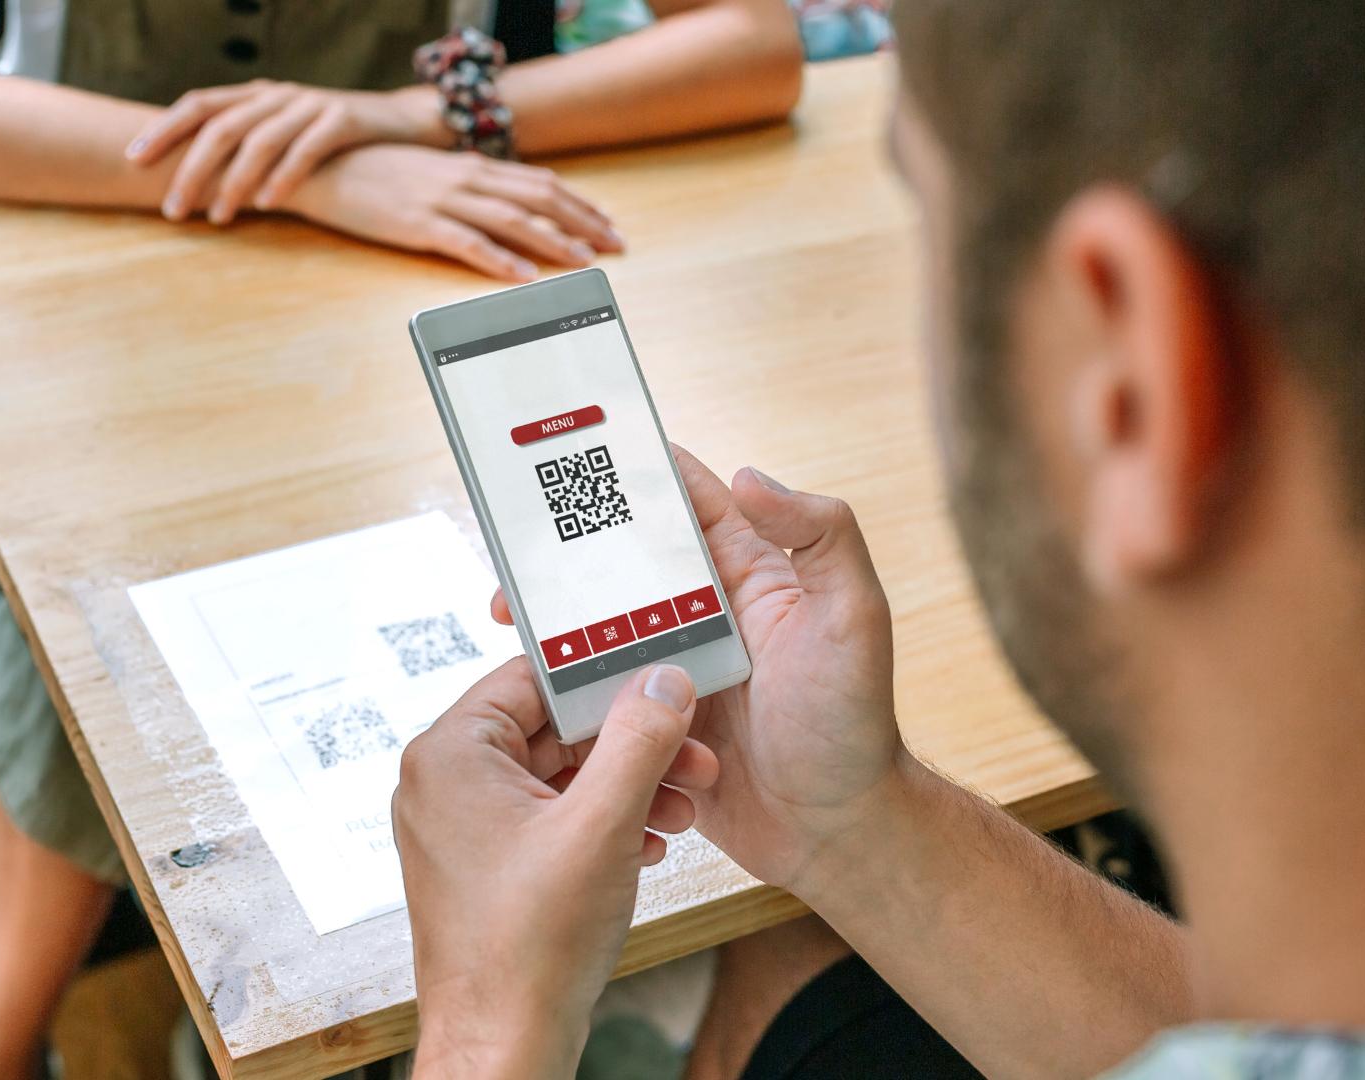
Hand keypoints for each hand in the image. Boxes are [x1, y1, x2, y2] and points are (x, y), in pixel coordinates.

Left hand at [127, 81, 443, 221]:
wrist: (400, 124)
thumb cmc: (332, 140)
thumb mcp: (283, 133)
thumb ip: (245, 146)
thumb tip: (193, 180)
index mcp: (255, 95)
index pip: (198, 105)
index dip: (163, 129)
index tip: (132, 160)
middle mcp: (276, 95)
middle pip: (221, 127)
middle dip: (191, 169)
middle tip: (173, 211)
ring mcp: (309, 105)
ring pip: (260, 140)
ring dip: (234, 182)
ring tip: (220, 218)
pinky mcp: (343, 120)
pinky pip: (307, 149)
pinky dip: (285, 177)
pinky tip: (268, 204)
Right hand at [275, 144, 621, 280]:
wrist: (323, 166)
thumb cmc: (376, 174)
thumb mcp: (431, 175)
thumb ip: (468, 188)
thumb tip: (502, 205)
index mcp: (472, 167)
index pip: (540, 183)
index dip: (579, 205)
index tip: (607, 225)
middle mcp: (466, 178)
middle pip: (539, 199)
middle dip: (582, 223)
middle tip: (615, 246)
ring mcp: (444, 200)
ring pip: (513, 219)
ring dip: (553, 241)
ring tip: (583, 262)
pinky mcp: (419, 224)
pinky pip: (468, 243)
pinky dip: (499, 259)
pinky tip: (523, 276)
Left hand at [395, 659, 718, 1077]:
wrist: (504, 1045)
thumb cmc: (529, 948)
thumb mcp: (602, 825)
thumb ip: (637, 740)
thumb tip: (662, 680)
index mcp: (451, 755)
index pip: (531, 678)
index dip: (603, 677)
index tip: (660, 678)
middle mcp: (445, 783)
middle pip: (551, 728)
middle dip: (630, 743)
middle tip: (691, 755)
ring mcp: (461, 827)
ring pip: (557, 776)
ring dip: (625, 785)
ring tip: (684, 806)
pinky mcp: (484, 865)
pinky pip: (548, 818)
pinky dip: (601, 822)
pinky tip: (650, 842)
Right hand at [489, 448, 906, 891]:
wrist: (833, 833)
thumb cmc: (853, 725)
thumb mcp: (854, 616)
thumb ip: (822, 537)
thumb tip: (749, 476)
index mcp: (751, 577)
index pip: (692, 507)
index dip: (644, 476)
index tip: (587, 451)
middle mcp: (708, 616)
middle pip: (628, 565)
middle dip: (574, 550)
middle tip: (520, 544)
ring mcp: (674, 671)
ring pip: (601, 629)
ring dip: (558, 619)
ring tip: (510, 614)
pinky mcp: (650, 723)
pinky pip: (597, 695)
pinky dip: (566, 687)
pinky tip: (532, 683)